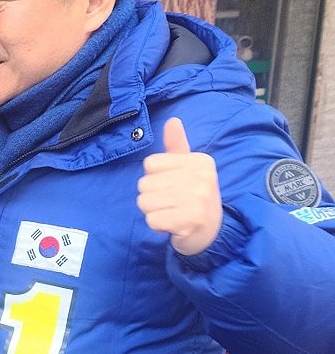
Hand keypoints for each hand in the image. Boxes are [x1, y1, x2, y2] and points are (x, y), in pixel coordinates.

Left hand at [136, 117, 221, 255]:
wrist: (209, 232)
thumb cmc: (193, 196)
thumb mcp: (187, 168)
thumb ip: (176, 146)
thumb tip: (172, 120)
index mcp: (200, 161)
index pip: (150, 164)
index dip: (153, 178)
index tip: (171, 185)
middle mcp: (202, 177)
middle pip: (144, 184)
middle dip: (151, 197)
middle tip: (170, 203)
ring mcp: (198, 199)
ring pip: (145, 202)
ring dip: (152, 212)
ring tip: (170, 213)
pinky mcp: (191, 220)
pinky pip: (152, 220)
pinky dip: (156, 225)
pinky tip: (171, 225)